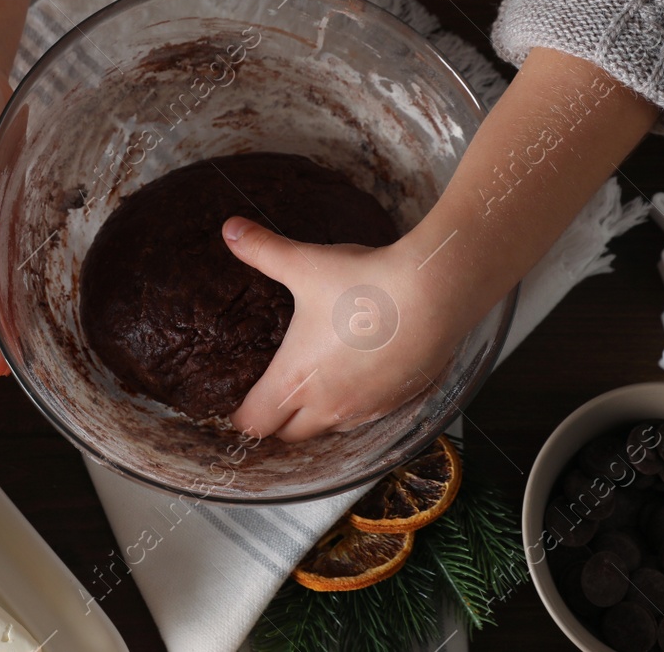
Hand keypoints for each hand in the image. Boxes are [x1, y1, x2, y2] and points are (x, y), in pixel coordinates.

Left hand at [223, 216, 468, 442]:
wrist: (433, 296)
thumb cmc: (362, 284)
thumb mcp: (304, 264)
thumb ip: (263, 250)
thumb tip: (229, 228)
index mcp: (294, 380)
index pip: (253, 421)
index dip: (240, 415)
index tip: (238, 403)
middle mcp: (326, 405)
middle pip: (288, 434)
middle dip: (277, 419)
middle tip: (273, 393)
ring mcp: (364, 409)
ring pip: (328, 429)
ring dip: (316, 415)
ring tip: (315, 385)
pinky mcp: (396, 403)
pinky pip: (365, 418)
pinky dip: (354, 406)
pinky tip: (359, 377)